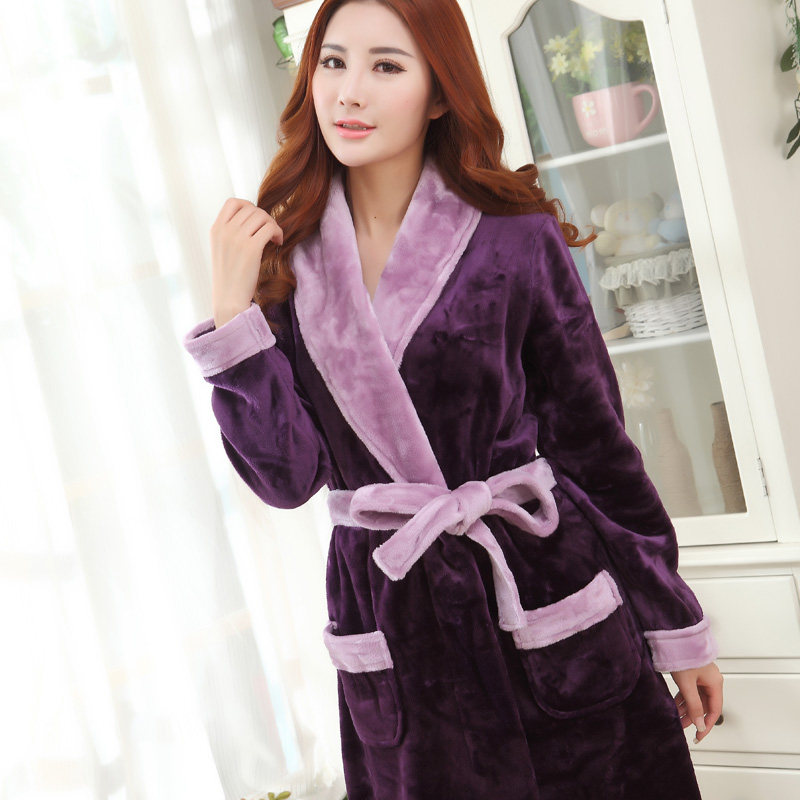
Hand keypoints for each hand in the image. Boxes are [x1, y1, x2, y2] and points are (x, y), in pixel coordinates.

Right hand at [210, 198, 282, 327]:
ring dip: (273, 224)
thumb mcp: (223, 250)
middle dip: (264, 218)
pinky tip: (278, 243)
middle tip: (269, 233)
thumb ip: (232, 233)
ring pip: (262, 216)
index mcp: (216, 230)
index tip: (256, 221)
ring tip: (274, 239)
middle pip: (251, 208)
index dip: (249, 206)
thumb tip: (254, 219)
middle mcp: (225, 231)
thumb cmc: (230, 278)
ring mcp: (237, 238)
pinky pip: (270, 228)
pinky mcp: (251, 249)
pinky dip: (278, 233)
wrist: (229, 300)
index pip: (232, 202)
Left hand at [671, 661, 723, 743]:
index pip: (714, 710)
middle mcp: (710, 680)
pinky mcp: (692, 673)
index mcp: (715, 683)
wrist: (675, 637)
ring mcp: (701, 676)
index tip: (699, 735)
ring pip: (696, 698)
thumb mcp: (687, 685)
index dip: (707, 724)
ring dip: (687, 709)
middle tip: (684, 727)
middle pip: (705, 705)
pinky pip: (690, 690)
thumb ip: (693, 706)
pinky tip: (675, 706)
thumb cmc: (684, 655)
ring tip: (677, 718)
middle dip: (694, 717)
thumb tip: (699, 724)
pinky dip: (683, 699)